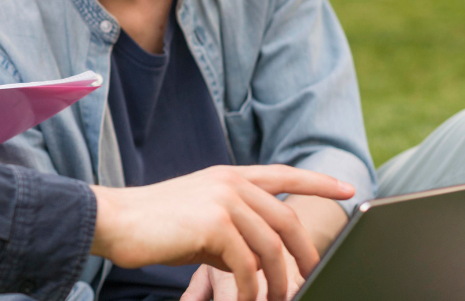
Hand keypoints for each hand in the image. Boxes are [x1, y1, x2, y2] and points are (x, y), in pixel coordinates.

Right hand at [89, 165, 352, 300]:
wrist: (115, 220)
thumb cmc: (154, 226)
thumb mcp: (200, 222)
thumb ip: (233, 231)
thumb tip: (258, 261)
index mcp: (228, 176)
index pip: (283, 174)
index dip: (319, 182)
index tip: (349, 189)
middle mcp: (230, 182)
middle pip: (285, 221)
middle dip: (304, 255)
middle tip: (313, 278)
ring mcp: (223, 201)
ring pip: (270, 249)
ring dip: (278, 282)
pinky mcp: (214, 225)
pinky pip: (247, 266)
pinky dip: (249, 291)